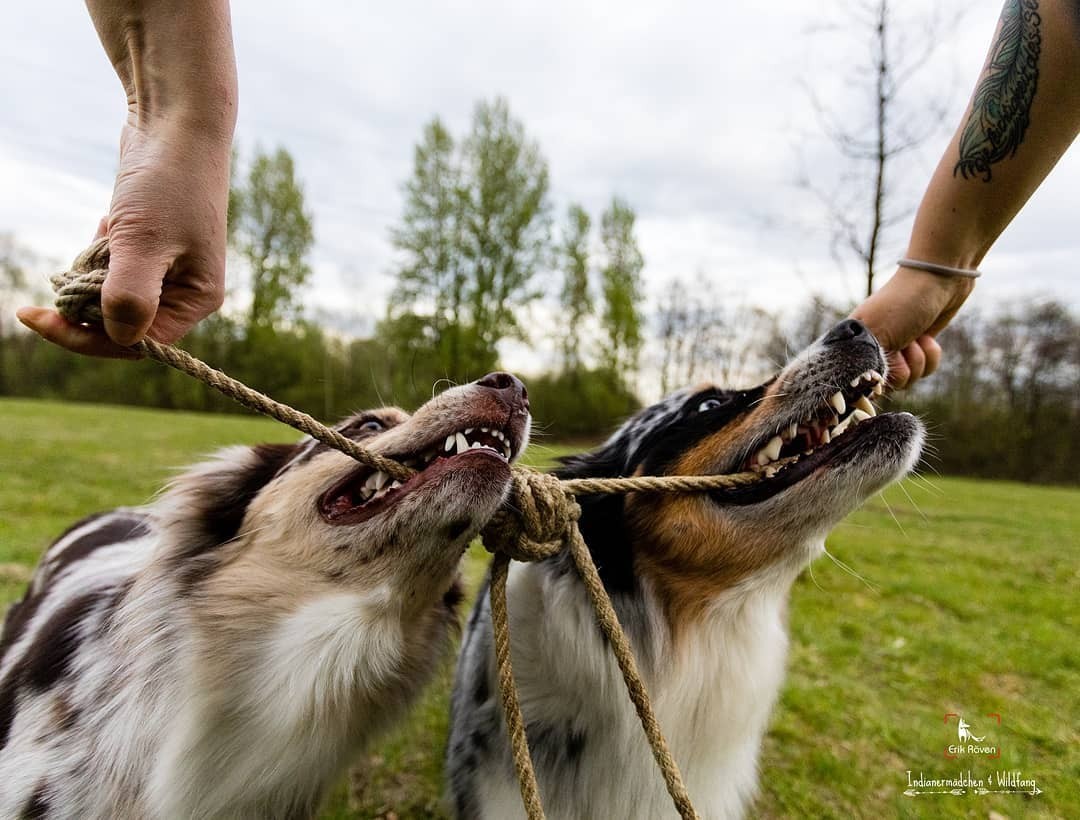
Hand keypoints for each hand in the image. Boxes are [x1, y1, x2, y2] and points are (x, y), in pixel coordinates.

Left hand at [18, 121, 230, 357]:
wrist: (177, 121)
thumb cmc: (168, 182)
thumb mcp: (143, 241)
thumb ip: (130, 296)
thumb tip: (119, 339)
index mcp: (198, 297)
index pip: (138, 340)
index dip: (87, 336)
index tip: (38, 318)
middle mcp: (187, 288)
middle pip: (123, 321)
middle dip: (88, 299)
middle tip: (65, 271)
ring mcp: (171, 266)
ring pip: (114, 293)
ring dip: (93, 271)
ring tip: (104, 231)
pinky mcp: (153, 244)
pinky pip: (115, 266)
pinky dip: (101, 250)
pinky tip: (109, 220)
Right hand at [851, 266, 975, 389]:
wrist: (938, 280)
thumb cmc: (902, 302)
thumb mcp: (877, 332)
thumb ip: (867, 362)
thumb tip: (863, 391)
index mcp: (855, 344)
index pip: (858, 379)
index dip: (875, 379)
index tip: (887, 365)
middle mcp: (873, 350)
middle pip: (888, 385)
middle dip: (903, 367)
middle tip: (904, 343)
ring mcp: (897, 350)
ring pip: (909, 379)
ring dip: (919, 359)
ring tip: (918, 336)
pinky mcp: (918, 348)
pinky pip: (925, 370)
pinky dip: (931, 356)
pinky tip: (928, 337)